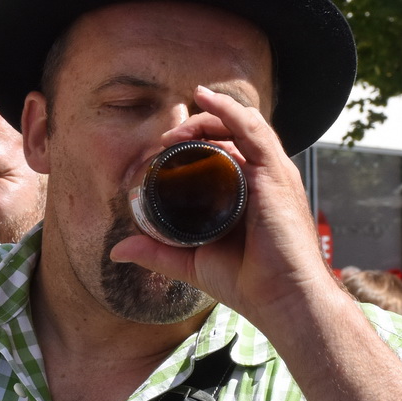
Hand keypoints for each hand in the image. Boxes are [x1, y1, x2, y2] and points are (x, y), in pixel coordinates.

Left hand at [107, 86, 338, 330]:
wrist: (283, 302)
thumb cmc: (250, 285)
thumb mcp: (191, 262)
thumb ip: (157, 252)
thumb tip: (117, 250)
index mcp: (250, 191)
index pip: (226, 149)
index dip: (196, 140)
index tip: (164, 148)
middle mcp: (263, 177)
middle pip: (231, 132)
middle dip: (196, 128)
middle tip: (165, 141)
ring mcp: (272, 173)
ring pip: (240, 125)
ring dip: (206, 117)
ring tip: (175, 129)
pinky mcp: (276, 174)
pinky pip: (251, 130)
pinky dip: (228, 110)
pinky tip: (205, 98)